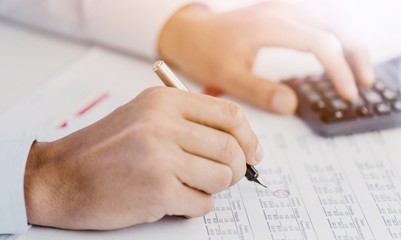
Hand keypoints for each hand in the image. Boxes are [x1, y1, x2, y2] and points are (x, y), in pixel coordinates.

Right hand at [24, 87, 262, 229]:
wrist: (60, 176)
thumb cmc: (103, 148)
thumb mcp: (143, 115)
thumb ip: (187, 121)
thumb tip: (236, 140)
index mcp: (163, 102)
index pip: (229, 114)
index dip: (249, 136)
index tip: (253, 153)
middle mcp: (163, 125)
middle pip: (231, 148)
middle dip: (237, 168)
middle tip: (229, 176)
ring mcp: (160, 159)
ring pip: (222, 178)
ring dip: (215, 188)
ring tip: (195, 187)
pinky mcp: (157, 192)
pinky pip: (202, 204)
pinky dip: (197, 205)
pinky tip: (178, 200)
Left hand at [158, 1, 373, 113]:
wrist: (188, 32)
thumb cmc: (203, 50)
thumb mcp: (227, 76)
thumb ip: (259, 92)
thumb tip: (291, 106)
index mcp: (271, 26)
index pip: (320, 43)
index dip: (339, 70)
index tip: (348, 94)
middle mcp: (282, 12)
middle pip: (336, 22)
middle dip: (356, 52)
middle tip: (364, 82)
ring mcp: (283, 9)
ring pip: (332, 15)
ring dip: (350, 38)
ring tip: (358, 68)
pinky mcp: (281, 13)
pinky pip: (319, 15)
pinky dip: (336, 31)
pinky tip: (338, 47)